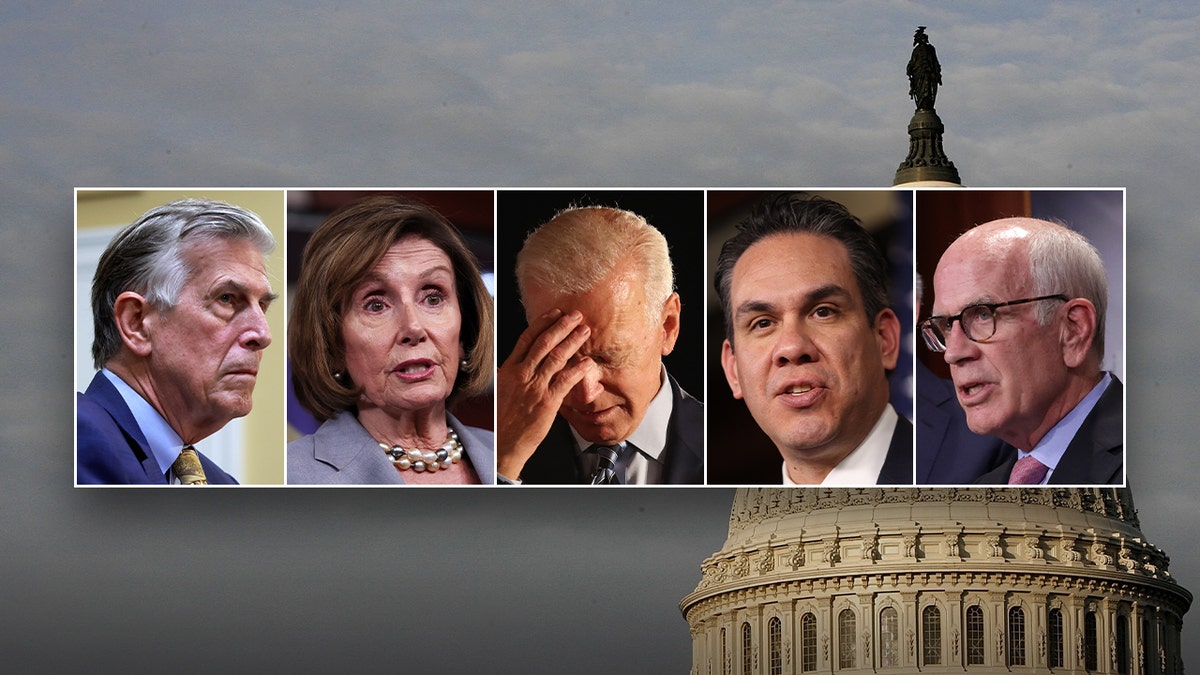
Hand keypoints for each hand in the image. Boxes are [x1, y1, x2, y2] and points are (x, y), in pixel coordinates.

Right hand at [496, 309, 593, 479]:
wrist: (503, 445)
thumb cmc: (502, 421)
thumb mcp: (501, 391)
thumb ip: (513, 375)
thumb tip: (523, 362)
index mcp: (508, 370)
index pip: (527, 339)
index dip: (542, 323)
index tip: (555, 313)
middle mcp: (521, 375)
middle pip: (544, 343)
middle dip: (562, 326)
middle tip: (576, 316)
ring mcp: (535, 387)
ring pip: (556, 357)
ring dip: (573, 342)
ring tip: (585, 331)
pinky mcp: (547, 402)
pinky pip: (566, 381)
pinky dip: (578, 369)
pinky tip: (588, 362)